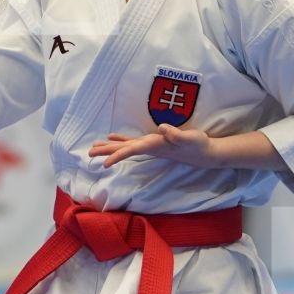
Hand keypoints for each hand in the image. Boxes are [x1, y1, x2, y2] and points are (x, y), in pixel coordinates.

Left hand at [87, 124, 217, 167]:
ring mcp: (151, 146)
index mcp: (155, 145)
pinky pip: (133, 142)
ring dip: (110, 147)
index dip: (117, 156)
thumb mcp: (189, 138)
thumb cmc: (198, 145)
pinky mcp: (154, 143)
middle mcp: (149, 147)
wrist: (205, 153)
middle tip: (89, 153)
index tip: (104, 164)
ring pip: (126, 147)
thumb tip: (162, 129)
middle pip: (124, 150)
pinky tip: (112, 138)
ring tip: (94, 147)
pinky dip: (122, 140)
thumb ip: (176, 135)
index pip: (132, 150)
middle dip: (107, 152)